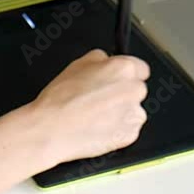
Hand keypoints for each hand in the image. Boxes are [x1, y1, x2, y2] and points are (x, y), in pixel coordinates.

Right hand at [29, 49, 150, 165]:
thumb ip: (99, 59)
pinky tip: (97, 126)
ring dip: (120, 111)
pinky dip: (116, 128)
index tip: (116, 79)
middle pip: (136, 89)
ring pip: (133, 110)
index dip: (125, 74)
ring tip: (95, 114)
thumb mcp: (76, 64)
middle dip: (123, 93)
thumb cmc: (60, 99)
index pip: (140, 68)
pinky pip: (128, 129)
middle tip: (99, 97)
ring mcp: (134, 114)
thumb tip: (106, 61)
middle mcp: (134, 90)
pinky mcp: (130, 134)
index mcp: (123, 69)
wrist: (52, 129)